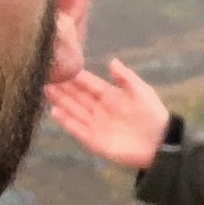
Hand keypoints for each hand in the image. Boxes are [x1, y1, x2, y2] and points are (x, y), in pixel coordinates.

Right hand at [45, 58, 172, 172]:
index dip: (75, 76)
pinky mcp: (95, 141)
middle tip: (44, 76)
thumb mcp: (142, 92)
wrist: (160, 143)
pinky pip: (77, 129)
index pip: (88, 84)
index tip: (60, 66)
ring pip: (74, 110)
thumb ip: (126, 78)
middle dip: (62, 87)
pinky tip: (55, 112)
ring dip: (60, 101)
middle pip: (77, 96)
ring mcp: (96, 124)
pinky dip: (66, 121)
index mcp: (111, 96)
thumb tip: (111, 61)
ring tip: (45, 90)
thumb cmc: (153, 115)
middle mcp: (99, 109)